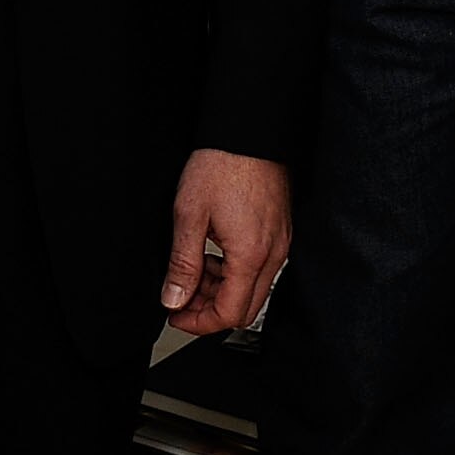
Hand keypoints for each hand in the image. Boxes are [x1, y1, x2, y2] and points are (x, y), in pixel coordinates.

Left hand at [159, 147, 291, 335]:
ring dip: (222, 290)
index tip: (176, 315)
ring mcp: (280, 243)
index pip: (229, 314)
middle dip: (210, 310)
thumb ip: (182, 264)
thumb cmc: (222, 164)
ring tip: (193, 271)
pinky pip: (261, 268)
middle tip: (182, 298)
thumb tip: (174, 299)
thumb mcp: (189, 215)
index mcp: (250, 255)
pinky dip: (235, 272)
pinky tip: (214, 254)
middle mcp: (273, 254)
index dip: (198, 322)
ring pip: (253, 289)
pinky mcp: (280, 231)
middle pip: (245, 308)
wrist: (248, 131)